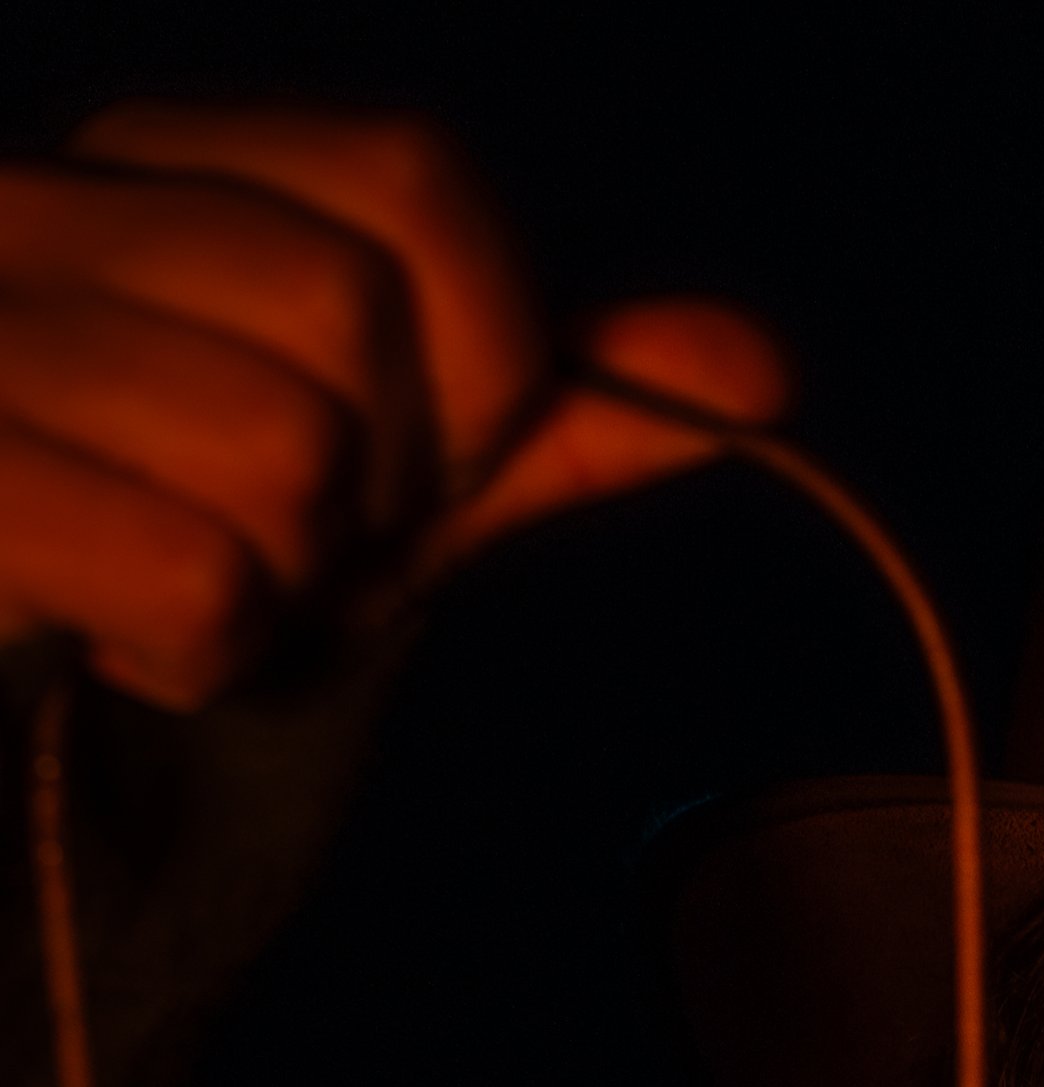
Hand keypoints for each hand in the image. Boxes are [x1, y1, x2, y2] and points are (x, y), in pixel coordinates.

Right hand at [0, 102, 790, 708]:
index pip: (413, 180)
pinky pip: (196, 576)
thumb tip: (758, 370)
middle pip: (354, 317)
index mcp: (148, 168)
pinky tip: (123, 648)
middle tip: (273, 552)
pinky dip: (196, 657)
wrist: (18, 750)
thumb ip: (550, 421)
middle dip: (367, 492)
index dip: (475, 358)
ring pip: (283, 452)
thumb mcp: (389, 493)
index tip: (412, 470)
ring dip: (274, 587)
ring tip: (181, 594)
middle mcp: (33, 211)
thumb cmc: (197, 583)